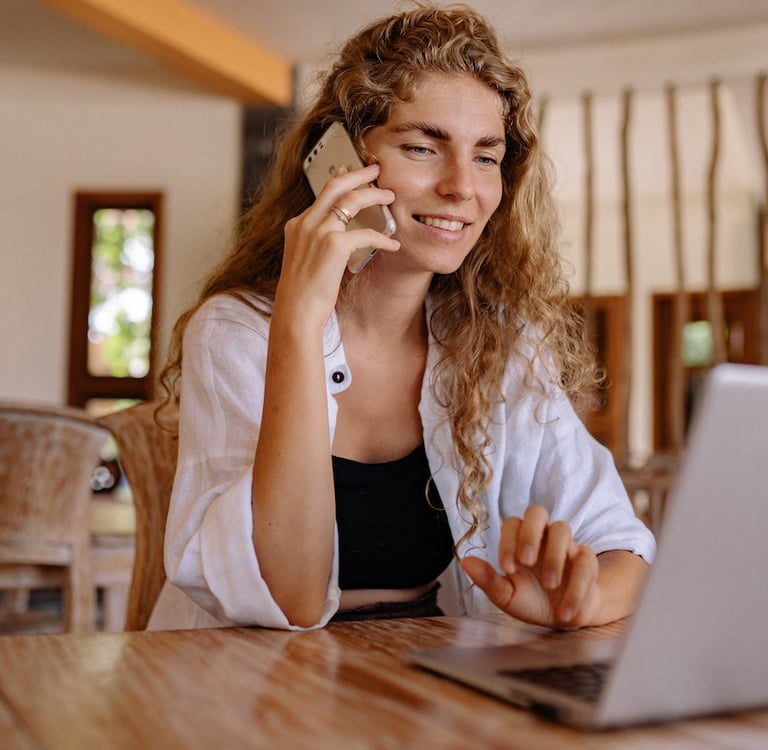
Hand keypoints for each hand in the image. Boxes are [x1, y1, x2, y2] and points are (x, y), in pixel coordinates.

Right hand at [276, 164, 399, 326]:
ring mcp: (318, 232)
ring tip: (390, 197)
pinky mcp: (334, 245)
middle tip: (376, 170)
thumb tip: (339, 239)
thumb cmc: (303, 294)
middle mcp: (305, 223)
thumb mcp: (304, 261)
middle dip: (358, 173)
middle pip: (335, 185)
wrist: (296, 312)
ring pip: (352, 200)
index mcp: (297, 225)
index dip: (339, 180)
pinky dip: (383, 237)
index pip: (321, 194)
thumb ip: (317, 244)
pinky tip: (393, 244)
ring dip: (375, 196)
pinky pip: (366, 233)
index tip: (350, 171)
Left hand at [461, 504, 600, 627]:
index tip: (507, 568)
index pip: (512, 524)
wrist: (564, 618)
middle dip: (530, 533)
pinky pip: (585, 561)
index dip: (508, 542)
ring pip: (562, 529)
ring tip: (550, 585)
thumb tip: (465, 561)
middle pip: (537, 511)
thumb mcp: (507, 595)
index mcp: (520, 540)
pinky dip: (577, 587)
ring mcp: (566, 544)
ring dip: (555, 557)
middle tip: (526, 561)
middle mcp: (542, 536)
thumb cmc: (531, 600)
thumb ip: (488, 579)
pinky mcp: (586, 560)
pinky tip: (565, 612)